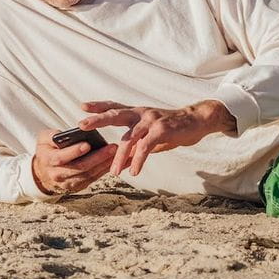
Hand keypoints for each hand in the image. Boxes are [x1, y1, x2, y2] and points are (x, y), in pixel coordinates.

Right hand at [31, 129, 117, 195]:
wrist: (44, 171)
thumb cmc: (47, 150)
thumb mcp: (43, 139)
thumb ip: (51, 135)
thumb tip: (62, 134)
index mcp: (49, 161)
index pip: (62, 158)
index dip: (75, 152)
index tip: (88, 144)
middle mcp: (59, 174)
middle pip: (80, 167)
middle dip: (98, 157)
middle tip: (112, 148)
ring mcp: (69, 183)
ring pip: (89, 174)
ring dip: (105, 164)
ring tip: (117, 153)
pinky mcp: (79, 186)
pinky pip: (94, 178)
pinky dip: (105, 170)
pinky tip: (114, 162)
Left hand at [78, 100, 234, 176]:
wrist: (197, 122)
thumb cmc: (173, 129)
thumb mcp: (152, 138)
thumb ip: (136, 149)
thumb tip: (121, 165)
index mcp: (137, 113)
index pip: (115, 107)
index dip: (99, 106)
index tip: (82, 106)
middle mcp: (141, 114)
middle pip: (116, 115)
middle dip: (98, 119)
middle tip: (81, 124)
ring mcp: (151, 120)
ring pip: (129, 138)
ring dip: (120, 156)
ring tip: (113, 172)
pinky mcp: (161, 130)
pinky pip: (145, 147)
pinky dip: (138, 160)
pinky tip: (134, 171)